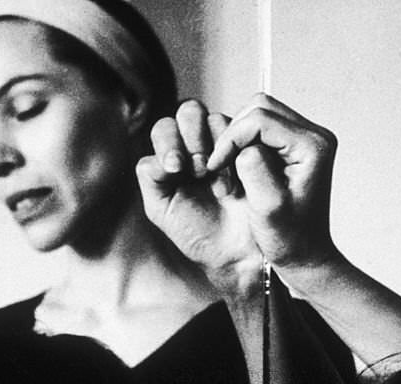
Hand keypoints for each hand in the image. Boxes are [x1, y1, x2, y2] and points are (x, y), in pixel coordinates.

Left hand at [136, 100, 262, 299]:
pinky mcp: (249, 152)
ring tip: (217, 180)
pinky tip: (233, 182)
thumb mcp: (161, 209)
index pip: (165, 130)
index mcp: (173, 157)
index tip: (176, 167)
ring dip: (213, 145)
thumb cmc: (198, 234)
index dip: (168, 143)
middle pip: (189, 113)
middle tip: (198, 169)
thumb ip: (151, 178)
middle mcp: (197, 146)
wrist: (235, 253)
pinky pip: (239, 135)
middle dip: (191, 136)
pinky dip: (233, 152)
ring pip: (214, 118)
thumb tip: (158, 157)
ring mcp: (225, 146)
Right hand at [207, 93, 338, 270]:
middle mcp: (315, 136)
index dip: (231, 138)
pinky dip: (245, 144)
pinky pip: (263, 130)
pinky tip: (240, 169)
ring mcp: (307, 139)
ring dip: (238, 138)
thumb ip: (254, 170)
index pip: (261, 119)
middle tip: (220, 164)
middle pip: (261, 108)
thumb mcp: (268, 208)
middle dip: (234, 133)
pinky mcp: (296, 147)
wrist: (305, 255)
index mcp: (313, 146)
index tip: (214, 165)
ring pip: (260, 115)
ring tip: (230, 168)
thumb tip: (243, 146)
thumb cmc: (290, 239)